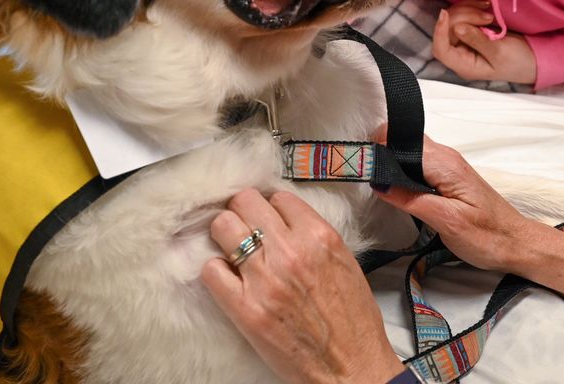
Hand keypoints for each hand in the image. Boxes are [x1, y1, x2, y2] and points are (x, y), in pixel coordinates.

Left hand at [200, 189, 405, 383]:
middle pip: (245, 202)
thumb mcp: (344, 262)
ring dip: (225, 235)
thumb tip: (285, 220)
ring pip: (224, 227)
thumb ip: (314, 236)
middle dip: (243, 212)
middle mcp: (291, 251)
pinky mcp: (246, 309)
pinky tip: (228, 279)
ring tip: (232, 249)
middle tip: (245, 227)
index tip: (268, 217)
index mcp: (319, 237)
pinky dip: (216, 271)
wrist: (351, 366)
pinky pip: (212, 270)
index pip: (279, 197)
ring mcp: (265, 279)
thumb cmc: (352, 320)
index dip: (271, 207)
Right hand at [372, 129, 563, 295]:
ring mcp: (447, 166)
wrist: (516, 244)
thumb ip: (412, 200)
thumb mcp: (447, 222)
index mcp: (444, 164)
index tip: (360, 165)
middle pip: (403, 139)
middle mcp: (445, 158)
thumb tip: (380, 184)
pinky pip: (418, 164)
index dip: (377, 148)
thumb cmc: (488, 237)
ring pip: (410, 151)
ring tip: (374, 182)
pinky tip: (395, 189)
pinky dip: (402, 171)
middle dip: (381, 152)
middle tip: (363, 175)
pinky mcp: (447, 178)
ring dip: (391, 162)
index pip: (401, 139)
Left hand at [431, 0, 536, 83]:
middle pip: (447, 31)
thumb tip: (457, 29)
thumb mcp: (499, 52)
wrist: (534, 57)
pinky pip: (463, 14)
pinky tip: (485, 6)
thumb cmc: (518, 62)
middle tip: (487, 15)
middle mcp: (460, 54)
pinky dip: (472, 7)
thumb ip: (478, 40)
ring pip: (453, 19)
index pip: (441, 50)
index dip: (439, 32)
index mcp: (464, 66)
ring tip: (488, 10)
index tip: (445, 14)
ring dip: (468, 10)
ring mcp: (464, 41)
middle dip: (463, 17)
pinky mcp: (471, 29)